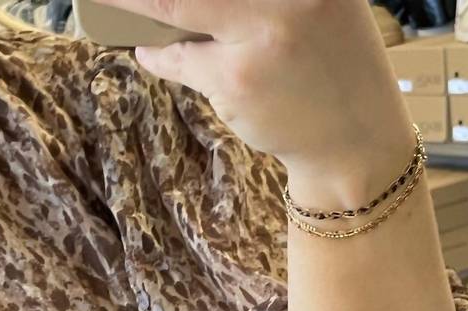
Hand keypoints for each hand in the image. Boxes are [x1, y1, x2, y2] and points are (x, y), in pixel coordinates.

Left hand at [100, 0, 415, 198]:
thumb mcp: (311, 0)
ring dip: (135, 6)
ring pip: (173, 6)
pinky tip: (147, 51)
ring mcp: (262, 32)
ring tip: (111, 3)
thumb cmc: (329, 61)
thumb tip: (170, 5)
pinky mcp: (237, 78)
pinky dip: (158, 55)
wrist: (355, 139)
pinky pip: (179, 59)